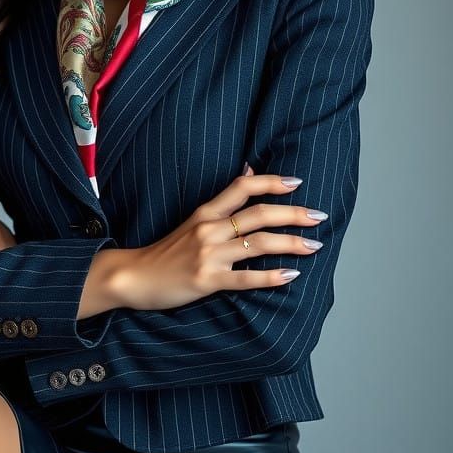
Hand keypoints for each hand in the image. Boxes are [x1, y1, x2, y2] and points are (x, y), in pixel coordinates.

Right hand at [110, 167, 326, 310]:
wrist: (133, 276)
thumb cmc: (165, 251)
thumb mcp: (192, 220)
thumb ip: (222, 202)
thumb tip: (247, 171)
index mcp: (205, 213)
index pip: (242, 189)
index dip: (271, 182)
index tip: (297, 183)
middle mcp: (208, 230)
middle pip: (258, 214)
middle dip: (293, 214)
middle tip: (319, 216)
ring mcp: (208, 255)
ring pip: (258, 244)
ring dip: (291, 243)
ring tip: (315, 245)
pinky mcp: (207, 280)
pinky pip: (246, 278)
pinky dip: (271, 277)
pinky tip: (292, 275)